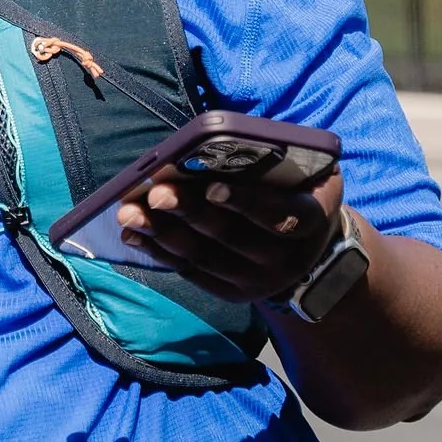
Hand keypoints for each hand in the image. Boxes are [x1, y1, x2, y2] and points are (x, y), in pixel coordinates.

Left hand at [116, 163, 343, 309]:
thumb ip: (276, 163)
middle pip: (232, 236)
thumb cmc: (299, 192)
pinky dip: (160, 253)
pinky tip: (133, 234)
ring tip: (129, 213)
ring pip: (205, 257)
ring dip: (163, 233)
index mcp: (311, 219)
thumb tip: (212, 148)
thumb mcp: (308, 174)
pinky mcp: (233, 293)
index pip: (280, 214)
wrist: (312, 249)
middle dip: (190, 212)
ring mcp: (258, 281)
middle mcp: (287, 258)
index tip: (212, 186)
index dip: (246, 202)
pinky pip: (192, 273)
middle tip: (155, 194)